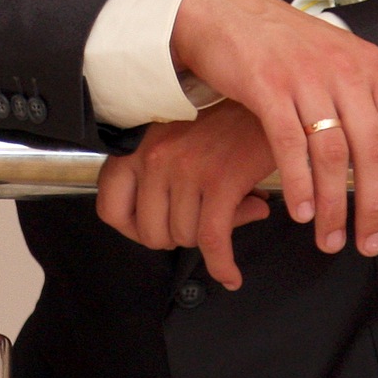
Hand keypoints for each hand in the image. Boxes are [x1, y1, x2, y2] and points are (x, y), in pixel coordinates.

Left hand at [95, 104, 275, 287]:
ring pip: (184, 237)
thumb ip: (160, 181)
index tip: (151, 231)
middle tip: (197, 226)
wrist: (268, 104)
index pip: (109, 209)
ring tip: (225, 219)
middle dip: (176, 239)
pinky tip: (230, 274)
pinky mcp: (222, 181)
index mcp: (138, 145)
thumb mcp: (176, 140)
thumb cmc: (224, 122)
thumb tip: (171, 230)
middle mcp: (156, 156)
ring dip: (206, 240)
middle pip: (150, 233)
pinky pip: (214, 241)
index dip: (130, 230)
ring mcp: (187, 168)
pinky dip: (222, 265)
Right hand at [168, 0, 377, 257]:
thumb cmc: (279, 44)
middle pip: (374, 151)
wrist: (223, 12)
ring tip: (330, 237)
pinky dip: (299, 184)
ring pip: (333, 155)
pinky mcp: (267, 84)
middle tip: (368, 242)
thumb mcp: (335, 61)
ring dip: (334, 206)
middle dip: (373, 207)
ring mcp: (306, 76)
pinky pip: (290, 145)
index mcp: (370, 66)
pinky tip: (301, 211)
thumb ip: (362, 100)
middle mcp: (344, 69)